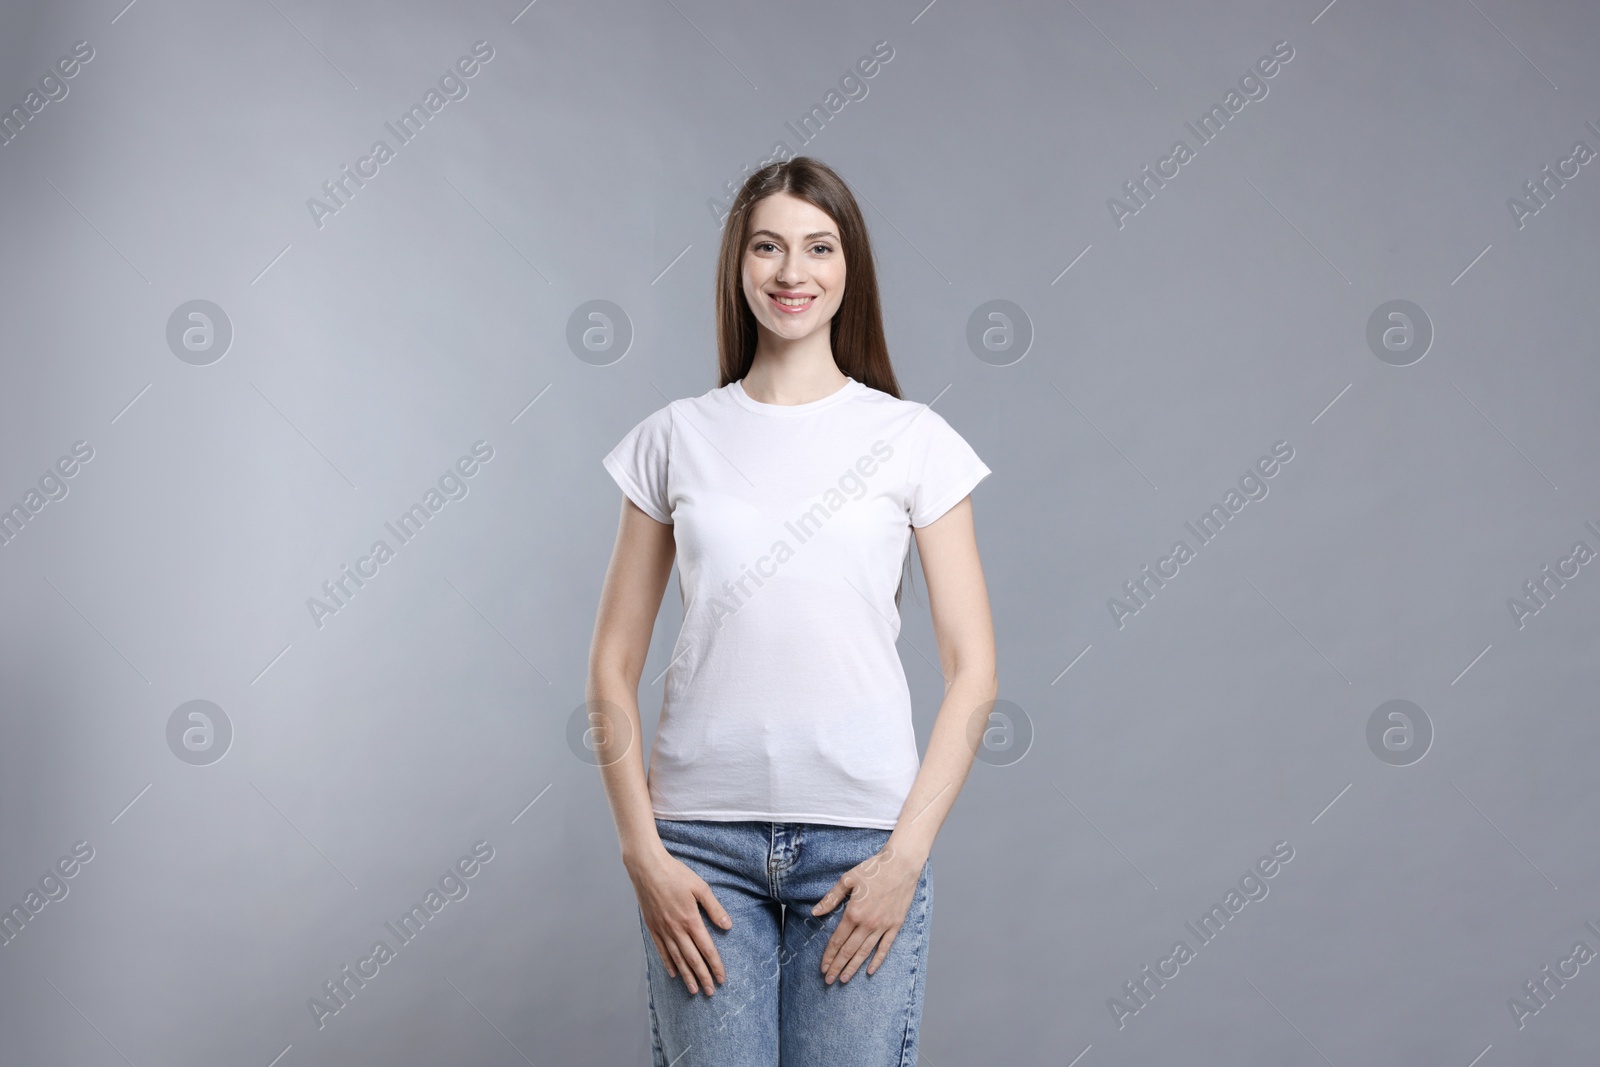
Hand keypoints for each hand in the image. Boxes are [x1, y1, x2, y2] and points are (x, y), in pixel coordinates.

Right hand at [629, 847, 732, 995]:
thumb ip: (714, 908)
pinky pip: (661, 950)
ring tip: (693, 990)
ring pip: (677, 959)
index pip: (706, 949)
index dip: (715, 965)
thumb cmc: (676, 874)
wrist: (647, 868)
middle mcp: (676, 929)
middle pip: (692, 959)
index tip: (721, 979)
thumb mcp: (700, 887)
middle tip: (710, 992)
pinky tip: (674, 973)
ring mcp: (663, 930)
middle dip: (703, 977)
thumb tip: (728, 926)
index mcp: (690, 919)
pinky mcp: (652, 927)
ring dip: (687, 976)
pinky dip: (668, 963)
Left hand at [810, 844, 923, 984]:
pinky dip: (877, 961)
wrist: (901, 864)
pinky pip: (885, 947)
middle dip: (837, 966)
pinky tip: (870, 971)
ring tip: (844, 979)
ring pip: (865, 953)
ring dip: (853, 967)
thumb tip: (815, 913)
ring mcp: (883, 926)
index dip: (828, 955)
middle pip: (849, 951)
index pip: (837, 940)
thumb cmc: (873, 869)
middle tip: (829, 980)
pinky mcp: (895, 925)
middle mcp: (867, 923)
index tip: (822, 968)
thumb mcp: (847, 880)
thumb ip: (831, 898)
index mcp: (853, 912)